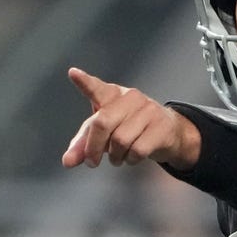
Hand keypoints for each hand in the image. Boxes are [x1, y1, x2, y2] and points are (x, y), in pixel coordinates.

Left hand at [61, 67, 198, 169]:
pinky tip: (132, 157)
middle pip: (103, 123)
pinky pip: (137, 150)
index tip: (73, 74)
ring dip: (115, 156)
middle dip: (93, 147)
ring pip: (120, 141)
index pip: (97, 88)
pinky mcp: (161, 127)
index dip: (85, 82)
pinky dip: (130, 159)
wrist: (169, 132)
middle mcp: (130, 98)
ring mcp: (148, 110)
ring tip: (118, 157)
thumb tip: (68, 161)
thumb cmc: (130, 128)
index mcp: (112, 95)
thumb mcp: (104, 133)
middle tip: (91, 162)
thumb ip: (84, 144)